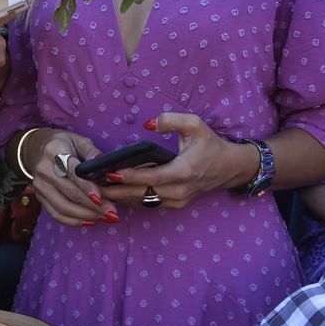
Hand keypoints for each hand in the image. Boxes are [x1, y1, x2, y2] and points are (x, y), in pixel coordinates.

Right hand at [20, 128, 115, 226]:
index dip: (86, 187)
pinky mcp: (39, 197)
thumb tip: (105, 166)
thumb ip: (92, 152)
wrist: (34, 148)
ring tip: (104, 218)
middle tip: (112, 214)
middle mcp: (44, 170)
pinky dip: (73, 221)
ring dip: (85, 216)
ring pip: (62, 207)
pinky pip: (56, 214)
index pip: (71, 172)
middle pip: (69, 193)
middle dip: (92, 206)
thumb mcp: (78, 140)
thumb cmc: (62, 144)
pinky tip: (89, 221)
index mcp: (55, 151)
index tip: (101, 199)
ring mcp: (39, 185)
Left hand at [99, 111, 257, 210]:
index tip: (109, 173)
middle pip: (142, 195)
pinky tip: (116, 194)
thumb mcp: (195, 124)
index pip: (151, 178)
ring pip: (144, 203)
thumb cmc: (211, 144)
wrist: (230, 168)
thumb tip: (148, 123)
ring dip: (121, 198)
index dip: (129, 177)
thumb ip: (171, 120)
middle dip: (117, 192)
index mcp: (184, 171)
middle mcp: (180, 190)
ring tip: (99, 190)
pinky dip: (132, 200)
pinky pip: (150, 205)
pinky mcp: (176, 205)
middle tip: (94, 186)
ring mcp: (178, 201)